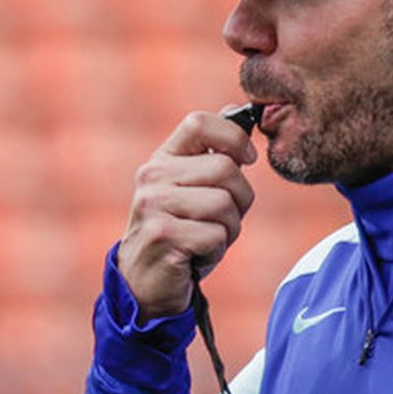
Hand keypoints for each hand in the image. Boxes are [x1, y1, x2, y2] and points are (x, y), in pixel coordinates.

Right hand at [116, 111, 258, 318]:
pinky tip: (197, 255)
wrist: (145, 283)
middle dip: (240, 199)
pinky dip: (216, 250)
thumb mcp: (193, 190)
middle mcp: (152, 177)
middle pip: (224, 168)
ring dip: (229, 229)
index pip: (199, 122)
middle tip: (223, 219)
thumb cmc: (180, 233)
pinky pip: (215, 235)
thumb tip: (238, 110)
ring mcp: (153, 205)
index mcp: (162, 159)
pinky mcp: (161, 235)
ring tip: (207, 238)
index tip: (247, 159)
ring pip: (224, 204)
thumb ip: (212, 155)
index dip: (233, 137)